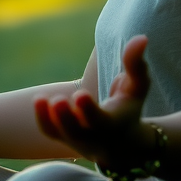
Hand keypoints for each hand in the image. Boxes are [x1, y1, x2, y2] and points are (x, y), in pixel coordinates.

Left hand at [33, 35, 153, 170]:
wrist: (122, 143)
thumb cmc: (130, 107)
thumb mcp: (138, 87)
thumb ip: (136, 64)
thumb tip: (141, 38)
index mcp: (113, 124)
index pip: (99, 121)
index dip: (88, 110)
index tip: (80, 94)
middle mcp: (93, 136)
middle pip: (76, 133)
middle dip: (66, 118)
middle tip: (57, 100)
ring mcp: (76, 140)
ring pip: (59, 134)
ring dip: (48, 119)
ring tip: (39, 98)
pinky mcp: (63, 137)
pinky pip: (49, 131)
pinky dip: (41, 118)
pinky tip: (38, 99)